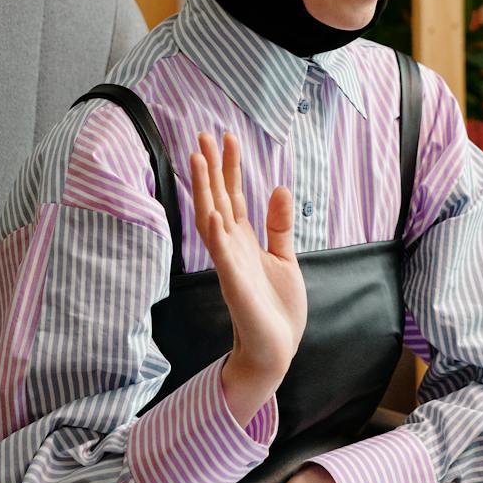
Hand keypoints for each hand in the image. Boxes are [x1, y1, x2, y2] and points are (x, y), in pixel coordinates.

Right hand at [190, 131, 306, 424]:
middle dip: (210, 168)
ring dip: (204, 190)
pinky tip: (213, 213)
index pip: (232, 196)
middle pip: (216, 199)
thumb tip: (278, 187)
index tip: (226, 137)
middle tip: (203, 134)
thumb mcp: (284, 257)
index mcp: (244, 241)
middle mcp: (232, 248)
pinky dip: (217, 235)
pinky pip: (223, 257)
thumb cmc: (277, 306)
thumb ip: (278, 225)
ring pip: (212, 220)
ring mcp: (230, 265)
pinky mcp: (235, 285)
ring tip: (198, 159)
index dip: (229, 167)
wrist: (275, 348)